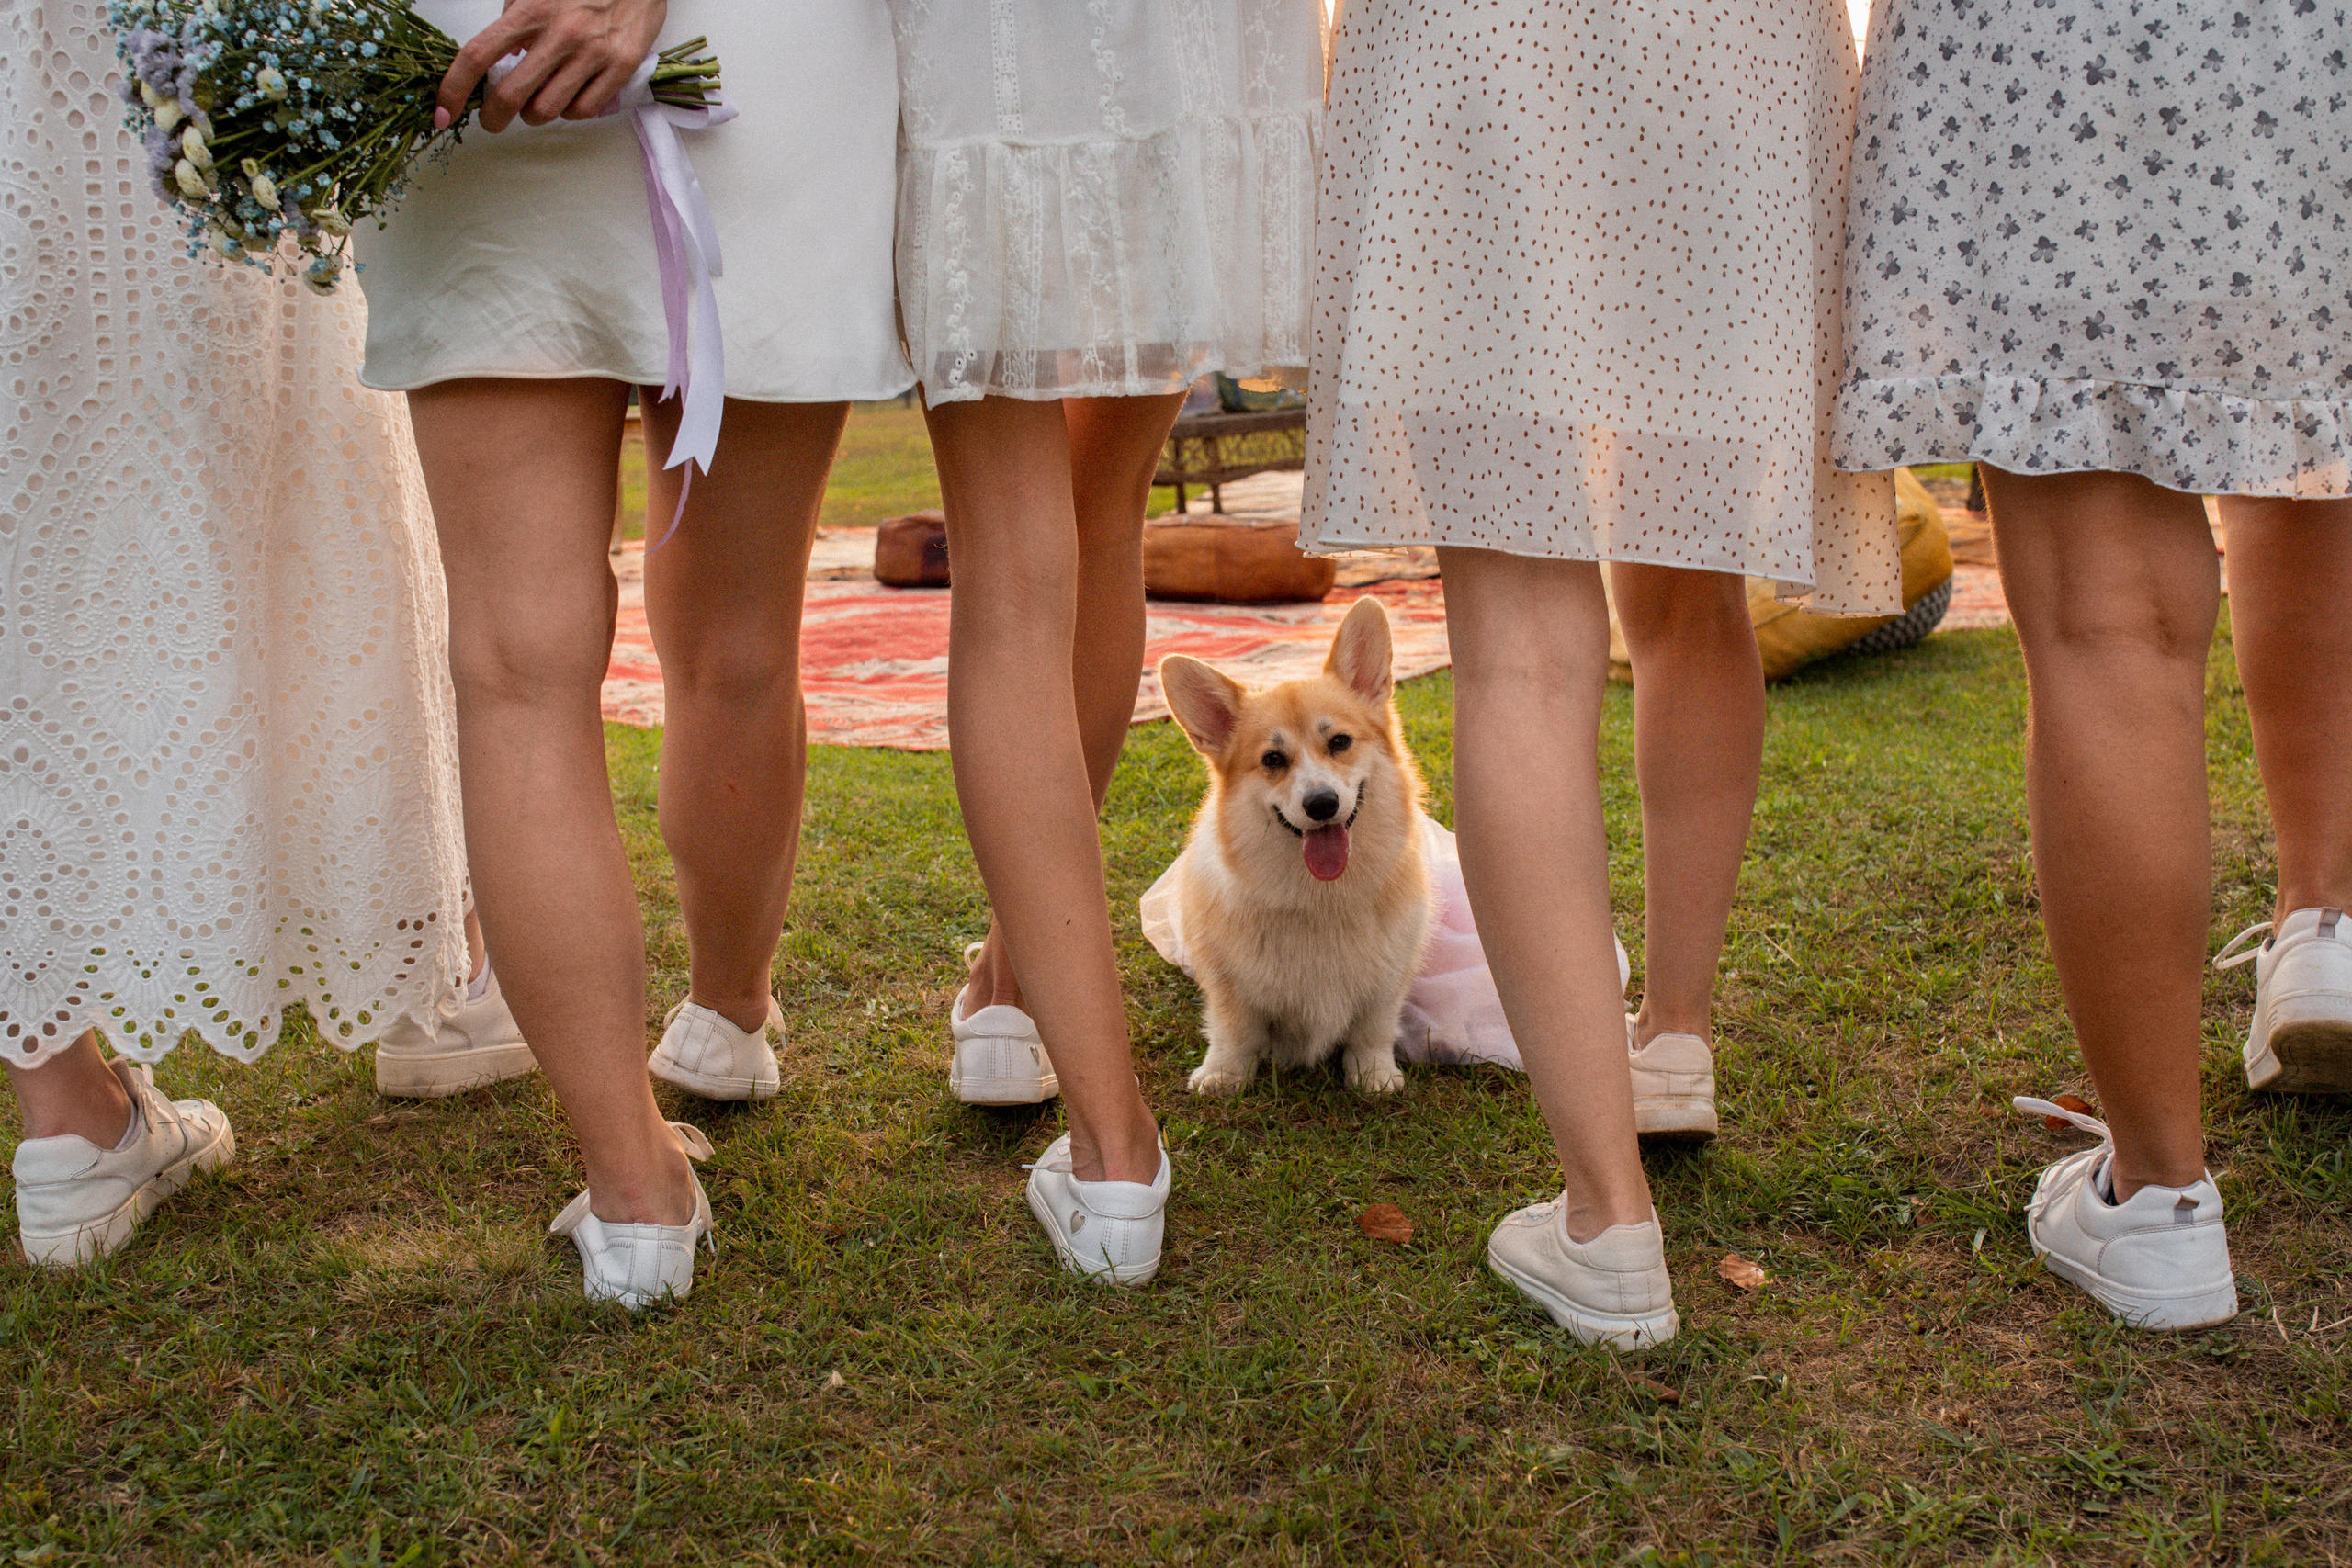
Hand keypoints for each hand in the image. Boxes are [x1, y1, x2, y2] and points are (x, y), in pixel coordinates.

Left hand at [434, 0, 667, 132]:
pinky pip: (583, 111)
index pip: (478, 56)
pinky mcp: (620, 68)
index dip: (454, 88)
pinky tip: (569, 96)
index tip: (443, 111)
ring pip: (546, 110)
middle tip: (492, 118)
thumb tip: (499, 56)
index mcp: (530, 10)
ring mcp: (592, 54)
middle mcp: (560, 34)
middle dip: (494, 117)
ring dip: (533, 114)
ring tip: (536, 101)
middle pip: (510, 96)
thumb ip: (515, 20)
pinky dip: (569, 111)